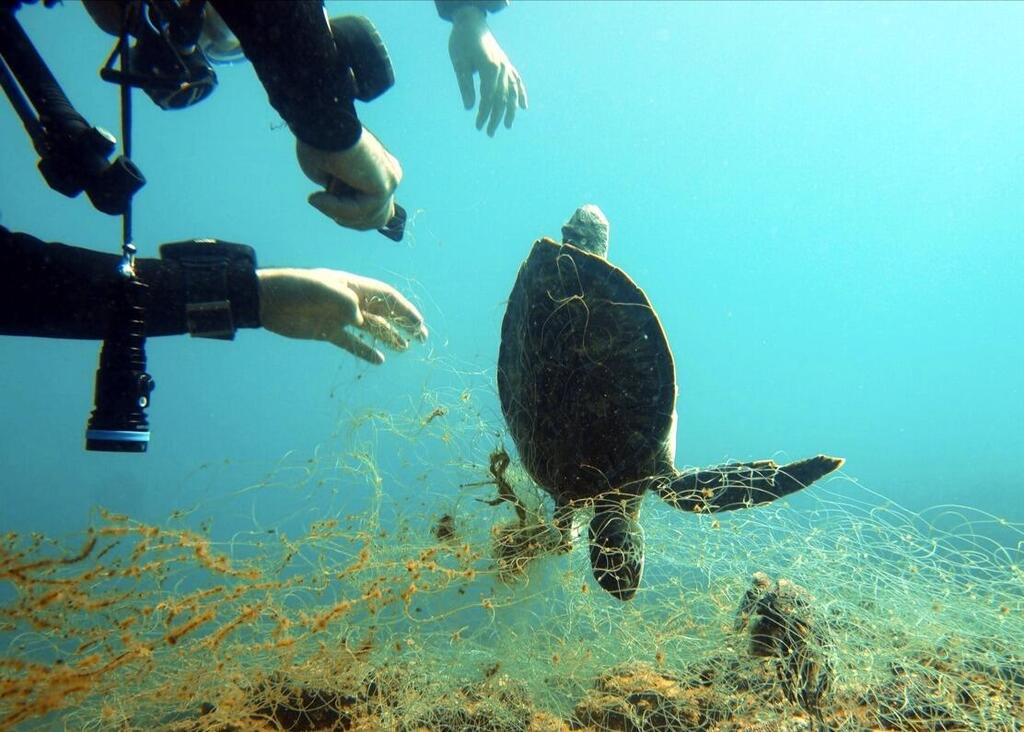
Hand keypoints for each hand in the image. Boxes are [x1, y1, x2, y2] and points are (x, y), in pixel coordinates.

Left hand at [256, 268, 426, 363]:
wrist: (266, 300)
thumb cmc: (295, 288)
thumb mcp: (322, 290)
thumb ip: (345, 302)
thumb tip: (361, 318)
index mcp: (352, 286)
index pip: (385, 296)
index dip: (404, 309)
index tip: (419, 323)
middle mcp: (349, 301)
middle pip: (383, 312)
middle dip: (403, 323)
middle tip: (422, 337)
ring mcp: (338, 316)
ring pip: (370, 328)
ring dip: (388, 337)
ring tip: (405, 348)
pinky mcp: (326, 331)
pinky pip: (351, 342)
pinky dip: (365, 351)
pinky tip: (378, 360)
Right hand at [298, 129, 401, 230]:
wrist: (320, 123)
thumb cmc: (319, 144)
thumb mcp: (327, 177)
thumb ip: (340, 197)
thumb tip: (343, 213)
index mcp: (379, 170)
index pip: (374, 208)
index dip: (347, 214)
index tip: (322, 199)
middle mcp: (390, 175)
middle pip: (377, 219)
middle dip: (348, 219)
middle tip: (323, 202)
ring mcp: (390, 180)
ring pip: (369, 218)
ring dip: (338, 212)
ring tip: (320, 196)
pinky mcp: (386, 185)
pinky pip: (361, 211)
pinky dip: (337, 208)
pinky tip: (322, 196)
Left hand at [447, 6, 527, 135]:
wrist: (471, 21)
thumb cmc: (462, 42)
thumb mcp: (459, 64)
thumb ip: (465, 86)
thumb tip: (469, 108)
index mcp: (489, 68)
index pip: (488, 98)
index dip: (484, 114)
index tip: (478, 126)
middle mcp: (501, 68)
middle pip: (501, 98)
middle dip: (495, 117)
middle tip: (489, 133)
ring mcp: (506, 66)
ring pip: (512, 92)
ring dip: (510, 110)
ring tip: (507, 126)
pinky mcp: (506, 64)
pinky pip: (517, 81)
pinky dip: (521, 94)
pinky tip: (523, 107)